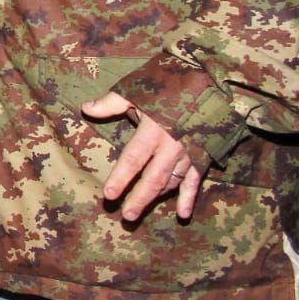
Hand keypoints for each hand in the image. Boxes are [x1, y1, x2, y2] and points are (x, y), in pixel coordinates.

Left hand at [82, 92, 203, 221]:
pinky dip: (190, 198)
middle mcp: (173, 145)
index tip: (109, 194)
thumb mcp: (139, 90)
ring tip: (140, 211)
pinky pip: (196, 180)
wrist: (213, 84)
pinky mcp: (204, 156)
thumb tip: (86, 109)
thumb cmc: (170, 85)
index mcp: (155, 130)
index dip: (121, 177)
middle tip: (126, 216)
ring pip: (172, 181)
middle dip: (139, 198)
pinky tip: (183, 214)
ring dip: (156, 198)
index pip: (134, 159)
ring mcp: (190, 153)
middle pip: (153, 177)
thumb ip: (112, 103)